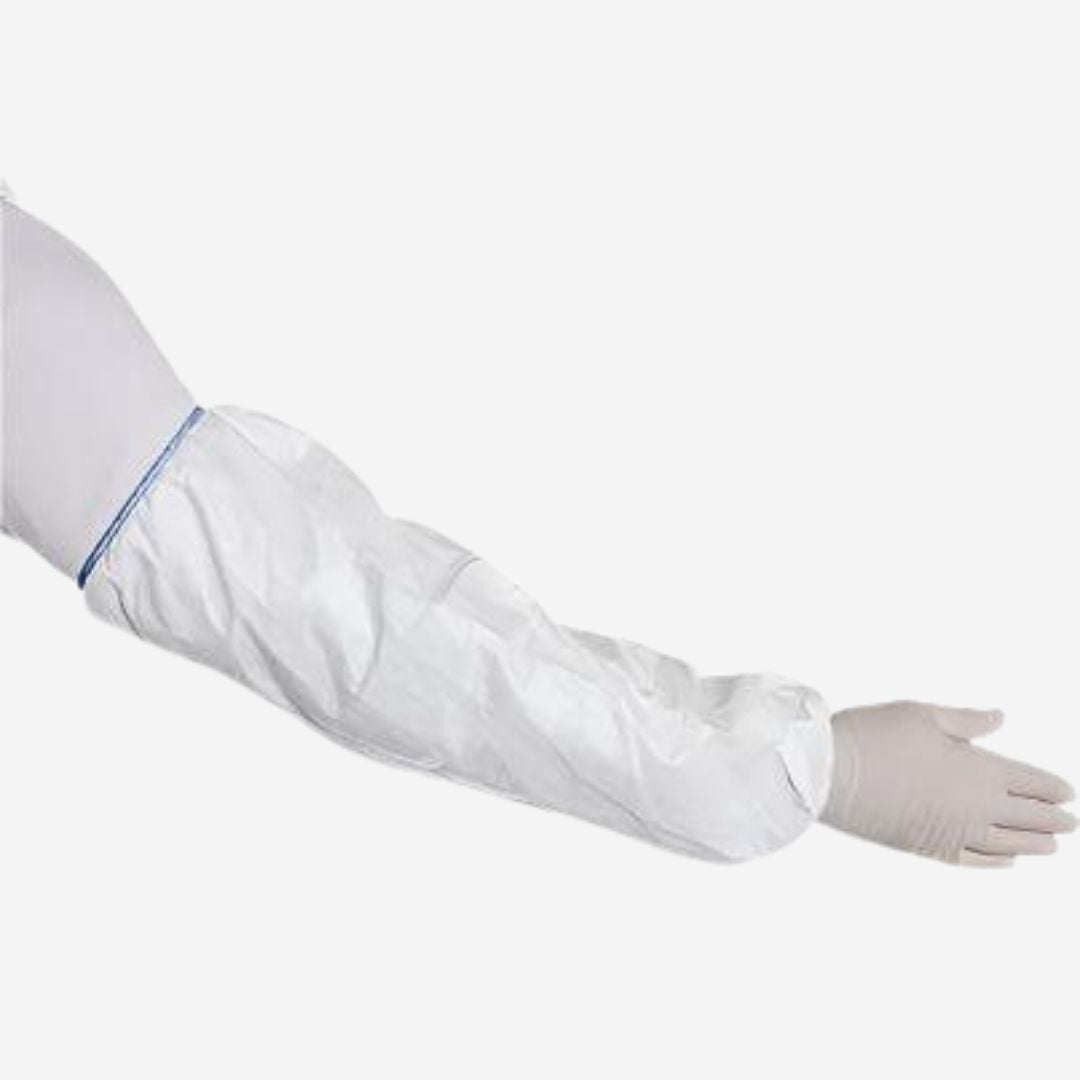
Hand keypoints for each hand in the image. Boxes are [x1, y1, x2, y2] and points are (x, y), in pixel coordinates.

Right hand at [822, 702, 1075, 866]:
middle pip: (1029, 818)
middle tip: (1070, 820)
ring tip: (1051, 845)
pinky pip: (977, 860)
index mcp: (979, 768)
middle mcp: (975, 806)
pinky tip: (1009, 860)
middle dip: (1054, 819)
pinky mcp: (929, 848)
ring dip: (1035, 844)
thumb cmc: (875, 735)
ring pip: (1010, 845)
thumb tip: (1000, 718)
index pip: (1033, 783)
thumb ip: (967, 720)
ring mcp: (953, 831)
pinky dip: (999, 861)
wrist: (831, 773)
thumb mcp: (922, 714)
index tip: (1068, 792)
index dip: (1054, 788)